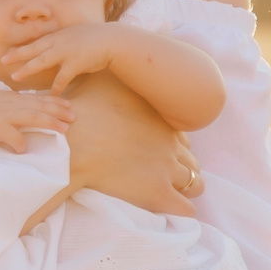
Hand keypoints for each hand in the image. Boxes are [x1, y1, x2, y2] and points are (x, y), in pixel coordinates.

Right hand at [0, 88, 73, 152]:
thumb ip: (13, 103)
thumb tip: (27, 107)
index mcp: (12, 98)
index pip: (37, 98)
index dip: (54, 101)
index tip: (68, 105)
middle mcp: (11, 104)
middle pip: (39, 106)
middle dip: (58, 111)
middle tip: (74, 116)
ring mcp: (4, 115)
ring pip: (32, 117)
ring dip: (49, 122)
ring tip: (63, 129)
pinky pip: (12, 136)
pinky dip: (19, 143)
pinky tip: (24, 149)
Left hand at [4, 23, 126, 93]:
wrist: (111, 40)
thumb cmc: (94, 39)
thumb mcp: (73, 36)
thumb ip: (61, 42)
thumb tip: (51, 48)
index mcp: (57, 36)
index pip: (34, 42)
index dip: (20, 48)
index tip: (6, 53)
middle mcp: (58, 42)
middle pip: (32, 49)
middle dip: (16, 55)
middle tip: (2, 61)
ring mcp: (66, 52)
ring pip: (42, 61)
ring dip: (28, 69)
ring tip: (16, 77)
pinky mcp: (75, 63)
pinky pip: (61, 78)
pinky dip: (55, 88)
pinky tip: (50, 96)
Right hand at [55, 72, 201, 213]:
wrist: (73, 142)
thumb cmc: (83, 111)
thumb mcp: (100, 80)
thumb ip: (111, 74)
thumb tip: (110, 61)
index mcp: (160, 121)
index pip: (181, 136)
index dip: (172, 145)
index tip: (158, 150)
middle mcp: (170, 144)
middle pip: (192, 159)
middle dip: (183, 166)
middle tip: (165, 172)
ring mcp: (167, 169)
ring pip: (197, 183)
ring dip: (188, 187)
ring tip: (173, 192)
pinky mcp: (159, 194)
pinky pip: (186, 208)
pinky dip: (183, 209)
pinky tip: (173, 208)